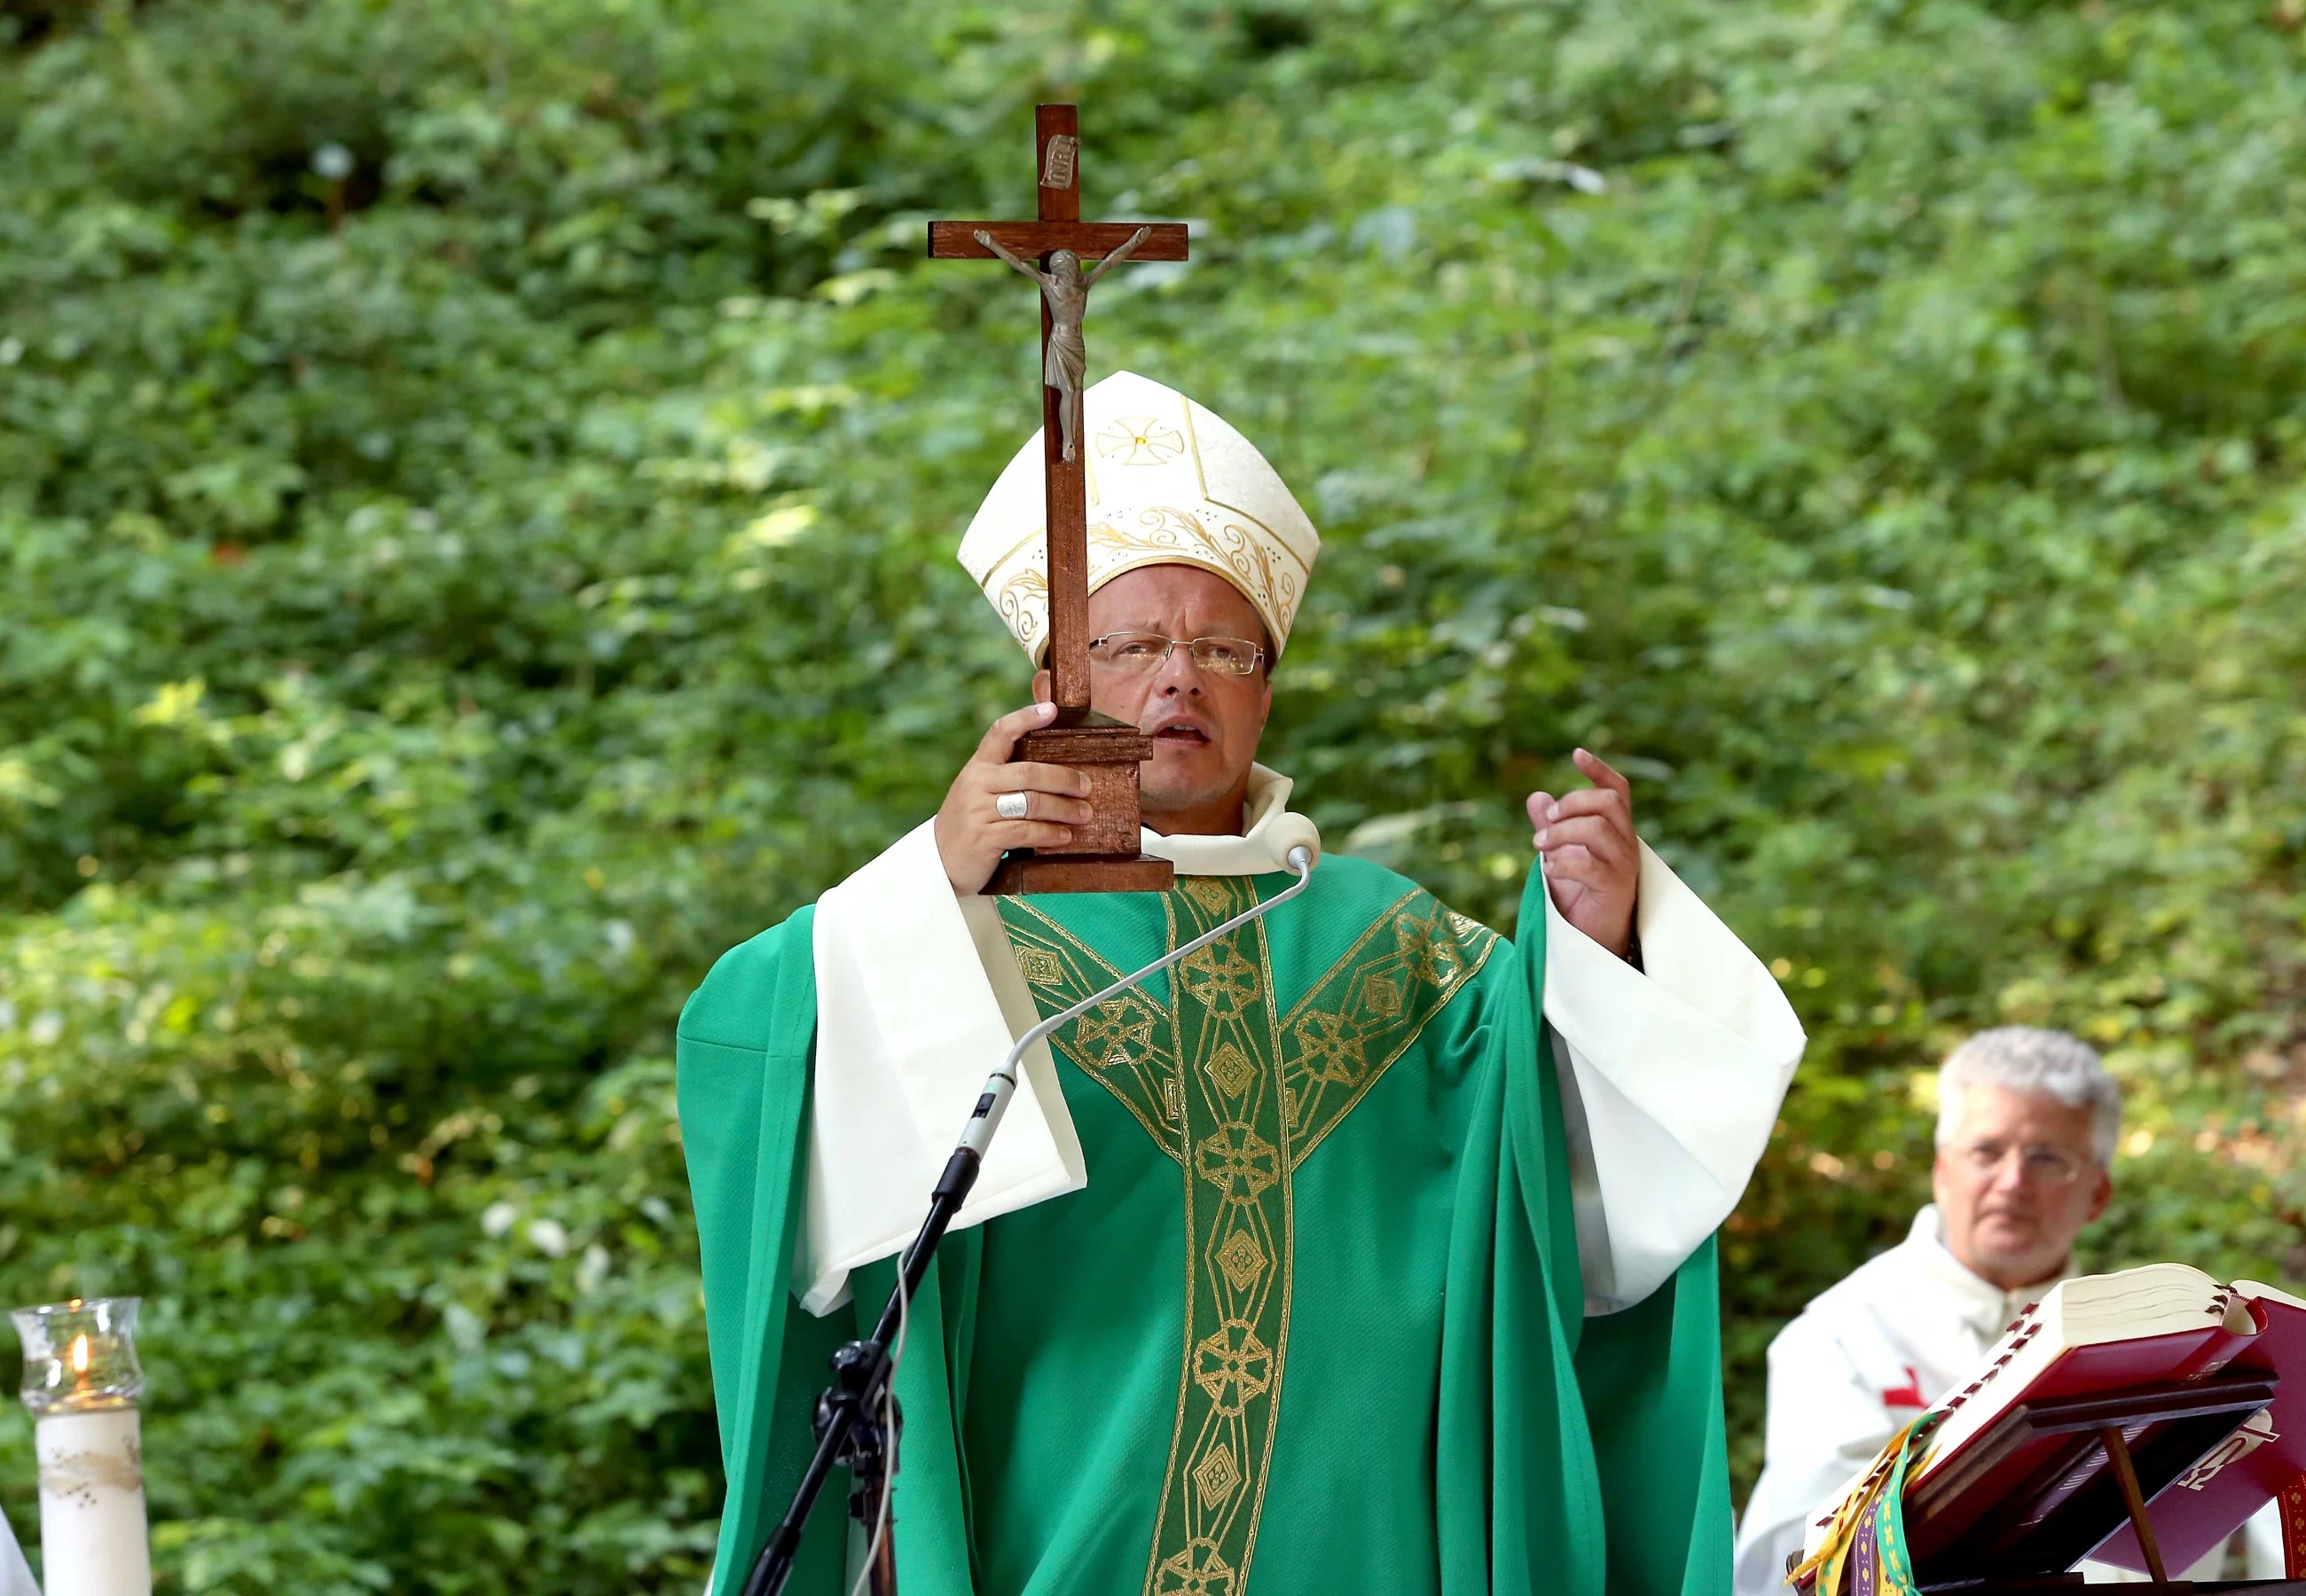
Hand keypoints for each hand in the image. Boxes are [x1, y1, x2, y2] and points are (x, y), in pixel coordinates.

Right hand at [934, 702, 1094, 894]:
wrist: (940, 862)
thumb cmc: (972, 823)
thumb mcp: (980, 792)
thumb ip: (1007, 776)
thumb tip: (1057, 768)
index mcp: (978, 766)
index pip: (1001, 732)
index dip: (1026, 718)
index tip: (1052, 710)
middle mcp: (976, 783)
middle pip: (1029, 772)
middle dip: (1063, 779)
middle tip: (1086, 787)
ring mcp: (977, 811)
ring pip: (1032, 802)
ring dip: (1064, 809)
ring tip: (1084, 814)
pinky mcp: (983, 838)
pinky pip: (1026, 831)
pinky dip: (1050, 833)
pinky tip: (1065, 836)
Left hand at [1526, 749, 1638, 959]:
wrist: (1593, 938)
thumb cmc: (1579, 894)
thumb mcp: (1560, 854)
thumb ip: (1550, 826)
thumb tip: (1536, 796)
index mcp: (1616, 830)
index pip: (1617, 790)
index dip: (1600, 770)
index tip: (1576, 753)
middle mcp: (1626, 843)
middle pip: (1608, 802)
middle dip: (1573, 802)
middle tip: (1547, 819)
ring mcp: (1624, 866)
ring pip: (1599, 829)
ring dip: (1561, 832)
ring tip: (1538, 846)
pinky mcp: (1615, 890)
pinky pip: (1591, 867)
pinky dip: (1564, 863)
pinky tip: (1549, 869)